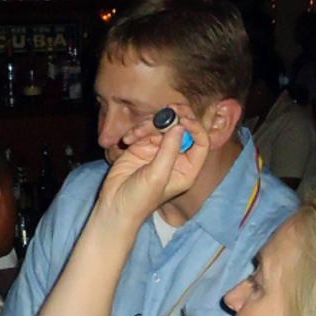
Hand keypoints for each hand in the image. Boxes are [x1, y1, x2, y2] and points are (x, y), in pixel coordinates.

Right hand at [94, 116, 209, 229]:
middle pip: (183, 130)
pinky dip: (136, 131)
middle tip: (168, 109)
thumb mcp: (157, 176)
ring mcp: (158, 151)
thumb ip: (169, 150)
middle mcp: (176, 158)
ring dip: (149, 125)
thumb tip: (180, 126)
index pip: (201, 142)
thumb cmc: (139, 199)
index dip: (195, 128)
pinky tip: (127, 140)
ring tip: (134, 135)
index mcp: (187, 169)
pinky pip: (144, 130)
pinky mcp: (142, 147)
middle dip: (176, 118)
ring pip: (162, 126)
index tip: (183, 119)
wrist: (114, 206)